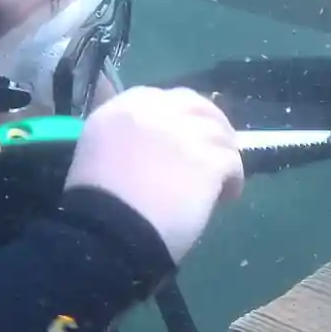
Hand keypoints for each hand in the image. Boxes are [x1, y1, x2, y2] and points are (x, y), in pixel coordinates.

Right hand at [66, 86, 243, 264]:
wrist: (109, 234)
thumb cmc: (97, 206)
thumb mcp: (96, 154)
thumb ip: (123, 137)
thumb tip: (150, 142)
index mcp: (121, 108)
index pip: (161, 97)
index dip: (178, 116)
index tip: (183, 135)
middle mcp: (154, 111)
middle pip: (196, 107)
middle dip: (209, 124)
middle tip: (213, 150)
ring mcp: (184, 134)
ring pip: (219, 134)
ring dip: (222, 155)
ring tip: (221, 181)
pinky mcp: (208, 160)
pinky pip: (231, 161)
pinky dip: (233, 179)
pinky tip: (226, 196)